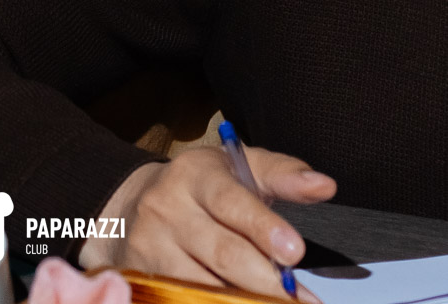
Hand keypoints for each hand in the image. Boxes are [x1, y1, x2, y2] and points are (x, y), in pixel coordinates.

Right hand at [78, 147, 336, 299]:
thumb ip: (282, 174)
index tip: (295, 251)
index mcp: (194, 174)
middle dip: (266, 281)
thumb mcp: (237, 167)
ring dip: (245, 303)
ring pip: (204, 286)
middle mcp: (167, 208)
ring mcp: (151, 247)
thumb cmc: (203, 187)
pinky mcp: (141, 277)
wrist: (134, 204)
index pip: (230, 201)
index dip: (263, 226)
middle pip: (223, 253)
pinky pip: (182, 299)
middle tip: (300, 299)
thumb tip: (324, 186)